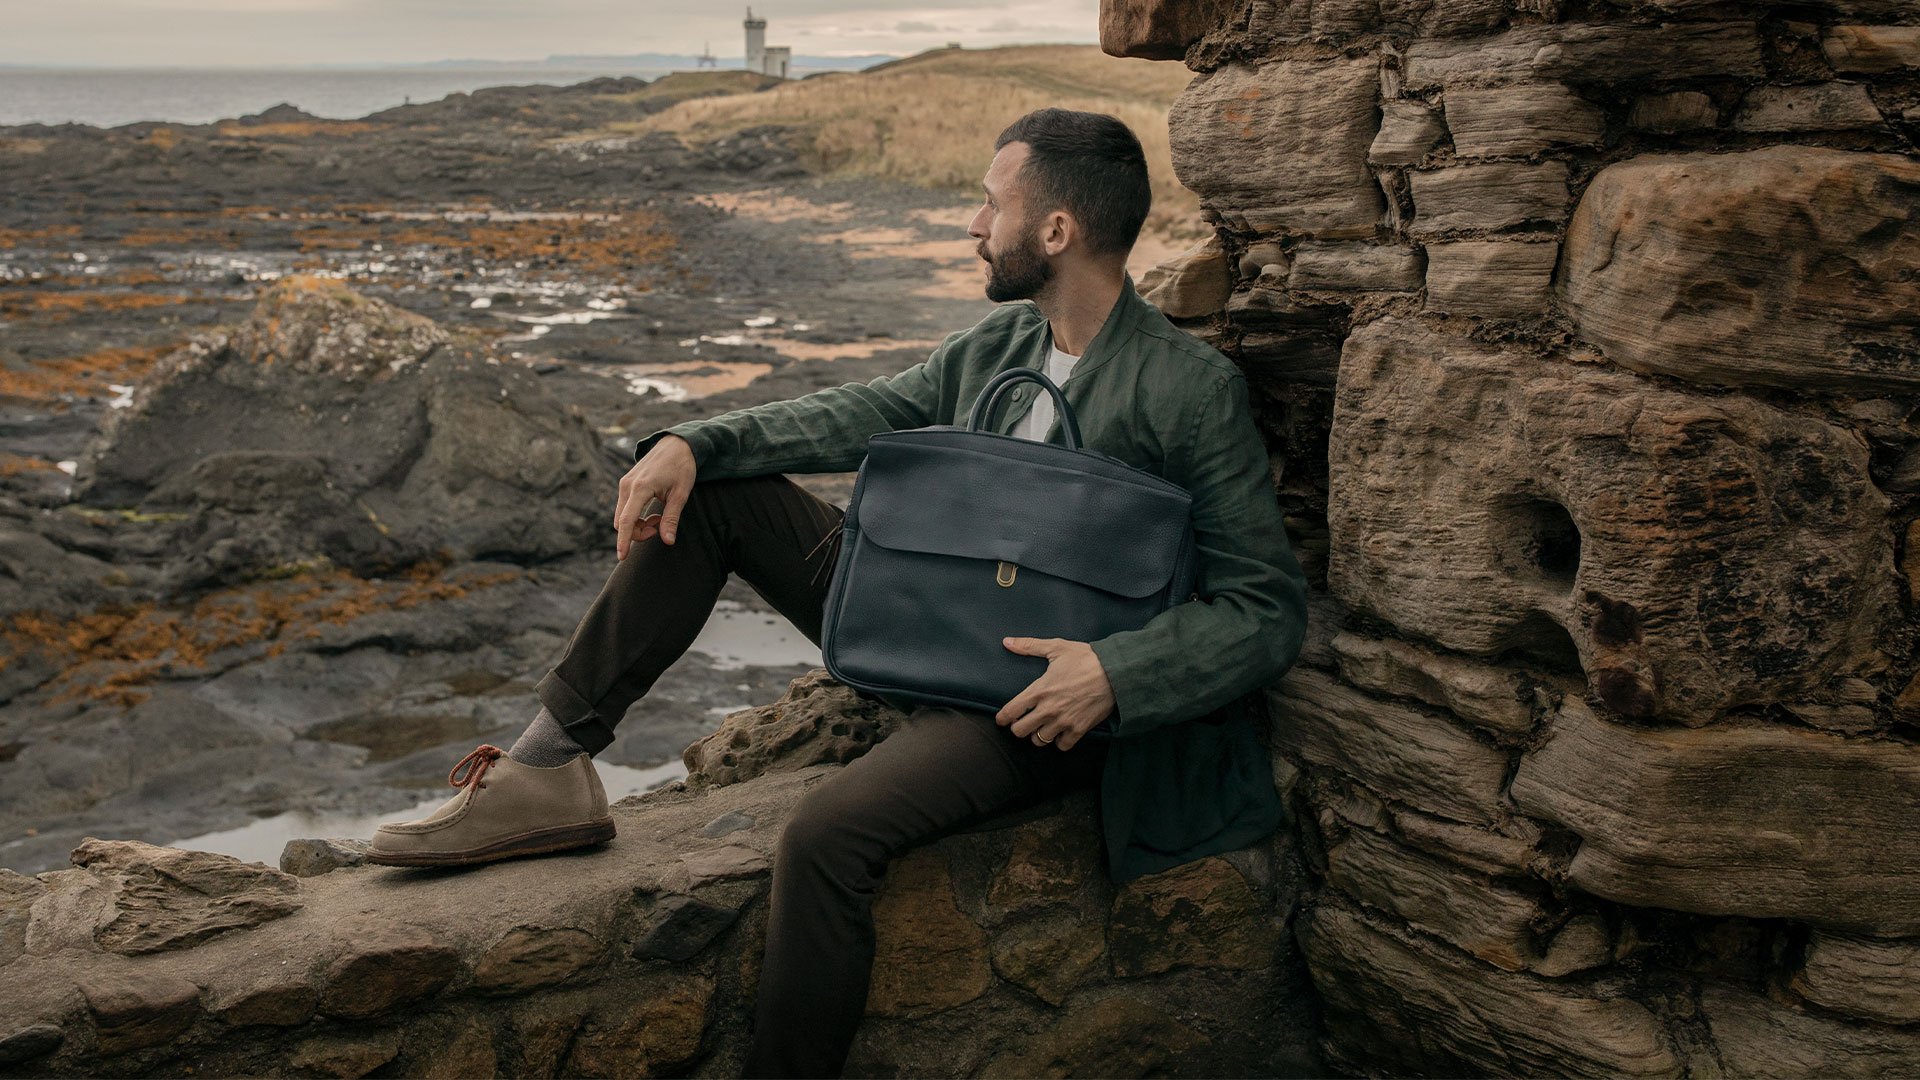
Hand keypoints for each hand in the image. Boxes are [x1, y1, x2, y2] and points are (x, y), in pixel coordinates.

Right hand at [615, 435, 696, 558]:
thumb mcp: (681, 494)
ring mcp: (625, 483)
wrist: (677, 444)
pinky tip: (653, 511)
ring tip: (659, 517)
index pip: (627, 520)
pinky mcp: (626, 483)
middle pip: (622, 522)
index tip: (622, 556)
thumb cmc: (682, 467)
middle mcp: (628, 485)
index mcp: (641, 487)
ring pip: (622, 516)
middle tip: (659, 528)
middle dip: (637, 532)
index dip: (624, 540)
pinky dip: (635, 515)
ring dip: (637, 524)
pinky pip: (624, 507)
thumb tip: (668, 541)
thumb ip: (672, 518)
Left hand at [994, 636, 1115, 750]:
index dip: (1002, 718)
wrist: (1115, 672)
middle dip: (1018, 728)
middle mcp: (1048, 709)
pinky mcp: (1079, 729)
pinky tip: (1060, 734)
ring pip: (1039, 741)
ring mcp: (1064, 721)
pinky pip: (1061, 746)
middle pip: (1020, 731)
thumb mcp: (1057, 647)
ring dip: (1038, 735)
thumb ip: (1029, 646)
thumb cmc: (1086, 658)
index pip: (1011, 711)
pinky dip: (1059, 742)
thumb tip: (1007, 642)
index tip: (1002, 719)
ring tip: (1041, 728)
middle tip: (1023, 723)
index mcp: (1040, 689)